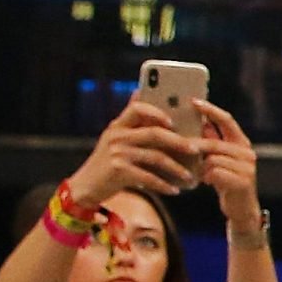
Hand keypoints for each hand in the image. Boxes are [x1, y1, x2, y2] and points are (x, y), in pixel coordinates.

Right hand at [70, 98, 202, 204]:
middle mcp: (117, 136)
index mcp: (118, 126)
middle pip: (155, 134)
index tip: (173, 122)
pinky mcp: (119, 171)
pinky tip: (174, 190)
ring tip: (189, 176)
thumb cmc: (106, 162)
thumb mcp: (114, 138)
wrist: (84, 186)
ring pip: (156, 157)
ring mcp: (117, 154)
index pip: (137, 108)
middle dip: (179, 142)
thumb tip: (140, 91)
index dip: (157, 113)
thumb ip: (129, 120)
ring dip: (176, 168)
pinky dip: (163, 184)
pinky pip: (148, 177)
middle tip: (196, 150)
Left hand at [194, 101, 261, 225]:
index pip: (226, 120)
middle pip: (214, 142)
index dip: (210, 110)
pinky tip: (205, 182)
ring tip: (196, 172)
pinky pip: (215, 173)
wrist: (242, 209)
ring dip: (200, 166)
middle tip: (176, 145)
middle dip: (194, 145)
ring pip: (212, 159)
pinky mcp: (243, 182)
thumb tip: (198, 123)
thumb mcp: (221, 159)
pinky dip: (206, 177)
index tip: (192, 101)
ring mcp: (247, 167)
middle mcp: (247, 152)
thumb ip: (213, 142)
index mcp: (242, 142)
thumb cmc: (227, 182)